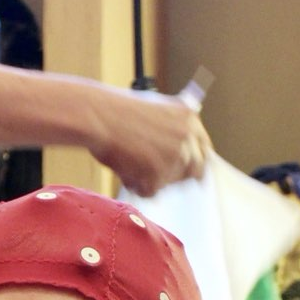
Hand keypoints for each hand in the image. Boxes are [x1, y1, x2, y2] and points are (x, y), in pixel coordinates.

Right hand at [91, 88, 211, 196]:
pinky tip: (124, 167)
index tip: (184, 170)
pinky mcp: (160, 174)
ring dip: (151, 179)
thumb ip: (173, 127)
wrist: (95, 115)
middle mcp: (188, 136)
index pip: (204, 150)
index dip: (192, 162)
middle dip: (175, 175)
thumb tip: (181, 149)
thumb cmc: (115, 110)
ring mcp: (176, 156)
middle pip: (194, 172)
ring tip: (129, 160)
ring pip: (170, 183)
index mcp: (189, 118)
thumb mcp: (155, 108)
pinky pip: (151, 192)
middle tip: (152, 172)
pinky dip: (136, 185)